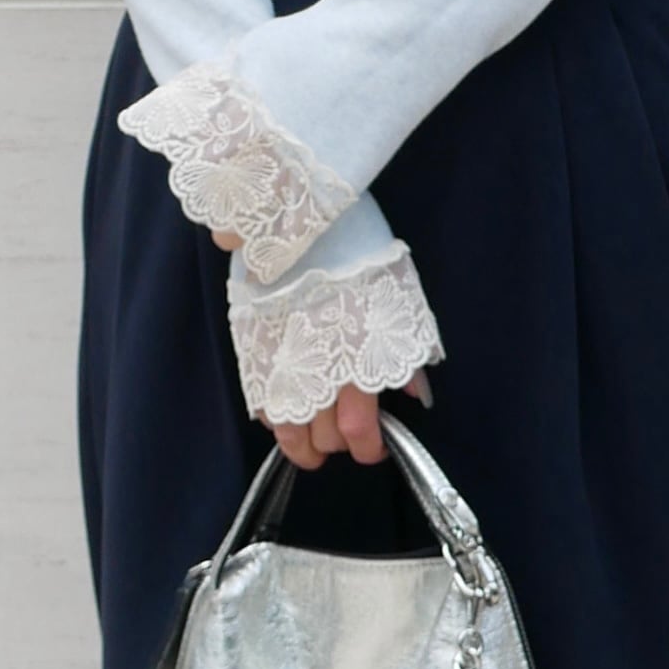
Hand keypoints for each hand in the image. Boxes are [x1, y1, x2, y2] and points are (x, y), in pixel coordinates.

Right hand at [212, 229, 430, 468]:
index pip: (358, 432)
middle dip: (339, 444)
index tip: (375, 448)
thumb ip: (405, 355)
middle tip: (347, 436)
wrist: (304, 219)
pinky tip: (287, 412)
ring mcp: (279, 363)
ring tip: (312, 448)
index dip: (368, 449)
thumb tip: (415, 392)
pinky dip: (275, 416)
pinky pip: (260, 401)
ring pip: (286, 429)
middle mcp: (315, 372)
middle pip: (322, 437)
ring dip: (301, 446)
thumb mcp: (397, 304)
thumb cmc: (359, 256)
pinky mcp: (253, 350)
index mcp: (356, 364)